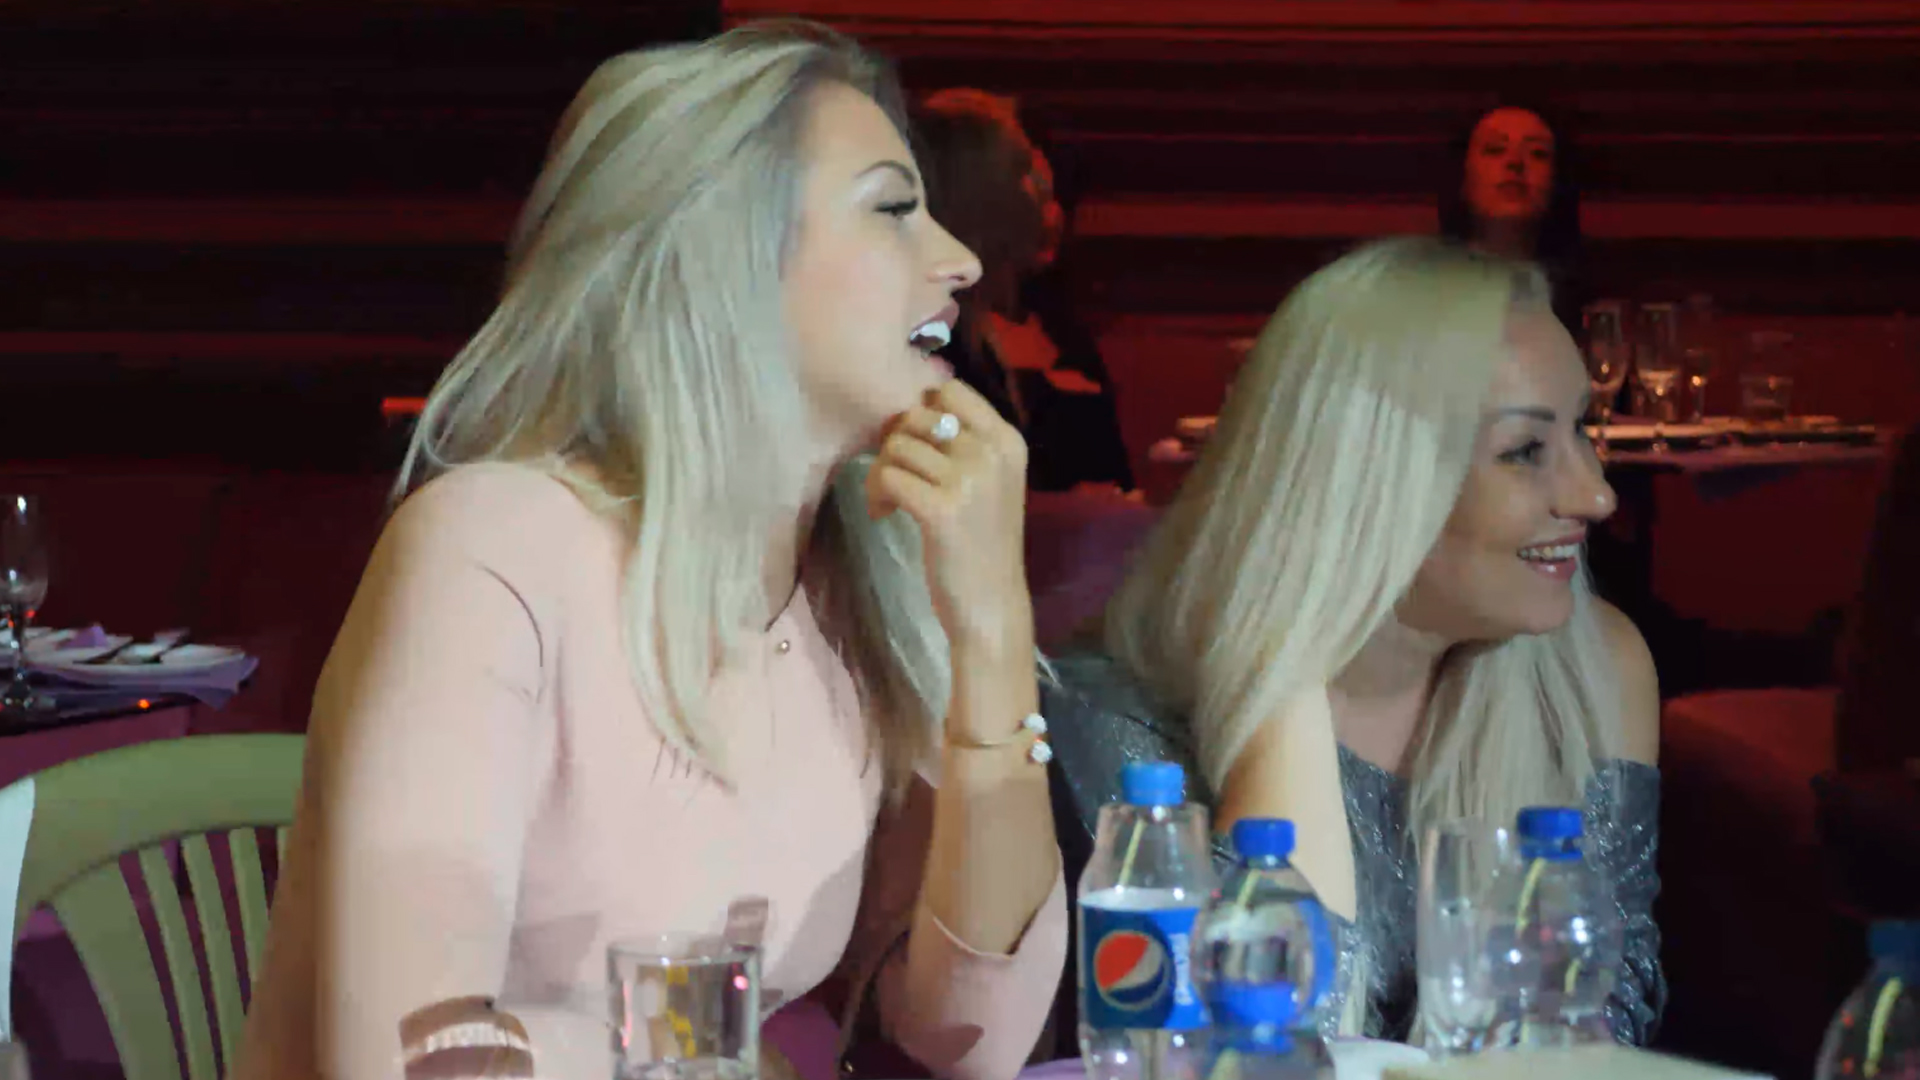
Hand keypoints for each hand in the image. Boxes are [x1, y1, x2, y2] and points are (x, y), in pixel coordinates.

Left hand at [865, 379, 1033, 656]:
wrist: (992, 604)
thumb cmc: (985, 544)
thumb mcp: (991, 482)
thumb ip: (964, 444)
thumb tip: (909, 412)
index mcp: (1008, 440)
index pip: (950, 390)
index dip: (921, 412)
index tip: (917, 447)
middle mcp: (992, 452)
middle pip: (917, 416)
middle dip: (895, 443)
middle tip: (895, 477)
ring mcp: (969, 480)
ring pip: (897, 445)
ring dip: (881, 471)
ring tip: (888, 501)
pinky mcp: (942, 510)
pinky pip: (888, 476)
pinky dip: (877, 494)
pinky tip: (884, 514)